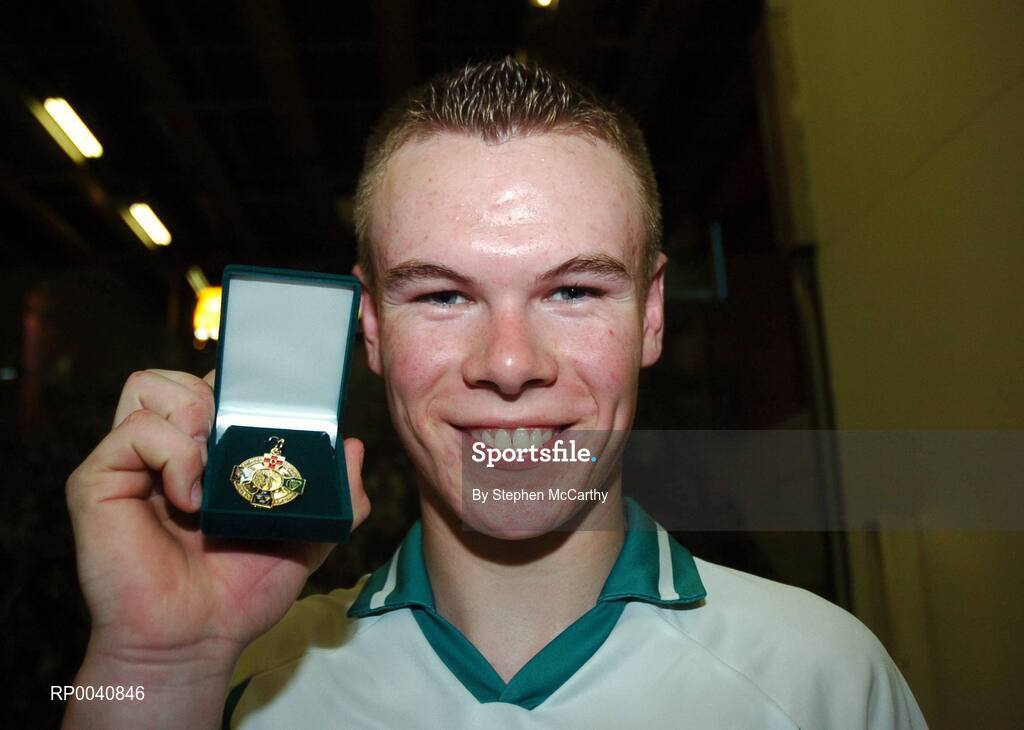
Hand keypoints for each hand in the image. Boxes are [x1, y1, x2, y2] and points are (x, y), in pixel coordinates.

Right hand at [64, 369, 369, 723]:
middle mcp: (168, 449)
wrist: (197, 639)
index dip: (245, 388)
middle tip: (243, 451)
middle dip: (223, 401)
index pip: (219, 386)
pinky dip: (173, 455)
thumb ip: (339, 495)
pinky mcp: (100, 479)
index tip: (274, 406)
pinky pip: (135, 429)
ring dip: (194, 419)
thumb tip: (353, 445)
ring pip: (151, 385)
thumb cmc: (242, 590)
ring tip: (213, 473)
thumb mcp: (309, 537)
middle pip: (186, 376)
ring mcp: (132, 461)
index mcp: (209, 452)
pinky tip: (191, 499)